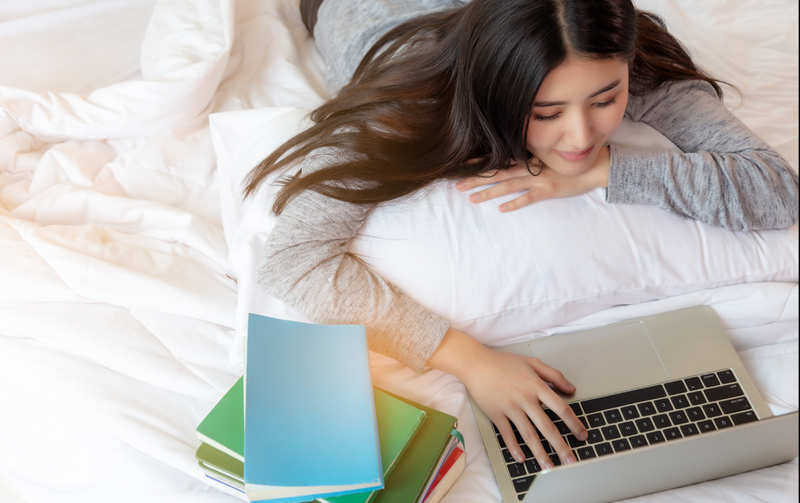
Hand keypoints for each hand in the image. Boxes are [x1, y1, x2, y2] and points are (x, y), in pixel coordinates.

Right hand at [426, 328, 586, 467]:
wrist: (476, 363)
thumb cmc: (504, 362)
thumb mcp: (532, 362)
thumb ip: (554, 375)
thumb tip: (571, 389)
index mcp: (536, 386)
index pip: (561, 408)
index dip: (574, 423)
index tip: (582, 435)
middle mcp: (525, 399)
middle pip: (547, 427)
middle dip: (561, 446)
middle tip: (571, 461)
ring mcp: (510, 408)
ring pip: (529, 435)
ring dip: (540, 453)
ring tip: (549, 467)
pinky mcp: (496, 414)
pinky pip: (507, 434)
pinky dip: (514, 447)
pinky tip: (521, 458)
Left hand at [456, 146, 609, 211]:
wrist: (593, 167)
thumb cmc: (567, 164)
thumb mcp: (545, 159)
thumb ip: (529, 162)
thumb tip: (511, 165)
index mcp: (527, 160)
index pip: (499, 161)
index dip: (480, 164)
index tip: (461, 166)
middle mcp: (530, 168)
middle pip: (498, 174)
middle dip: (477, 179)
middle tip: (457, 186)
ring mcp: (539, 179)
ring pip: (509, 186)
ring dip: (490, 192)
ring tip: (472, 199)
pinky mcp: (549, 191)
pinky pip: (530, 198)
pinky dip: (516, 203)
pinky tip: (502, 209)